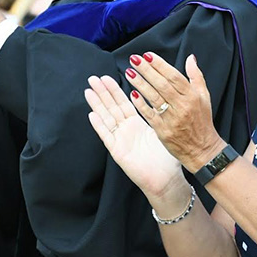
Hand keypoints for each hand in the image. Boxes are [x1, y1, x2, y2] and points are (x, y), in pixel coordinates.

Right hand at [85, 75, 184, 197]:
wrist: (166, 179)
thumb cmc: (167, 158)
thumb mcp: (162, 130)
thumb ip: (158, 114)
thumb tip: (162, 96)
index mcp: (137, 124)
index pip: (123, 103)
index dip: (115, 90)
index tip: (107, 77)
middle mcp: (126, 130)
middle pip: (112, 107)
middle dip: (102, 93)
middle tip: (93, 78)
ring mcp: (121, 140)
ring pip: (106, 118)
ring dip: (97, 105)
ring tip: (89, 91)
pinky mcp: (118, 152)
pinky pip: (108, 136)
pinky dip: (100, 125)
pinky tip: (92, 114)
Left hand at [125, 52, 226, 173]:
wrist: (203, 149)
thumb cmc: (202, 121)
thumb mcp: (205, 96)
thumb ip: (196, 76)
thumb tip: (190, 58)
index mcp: (192, 96)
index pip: (174, 76)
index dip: (160, 65)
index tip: (147, 55)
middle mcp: (183, 106)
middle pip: (162, 84)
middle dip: (147, 70)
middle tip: (134, 59)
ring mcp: (173, 119)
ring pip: (154, 98)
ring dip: (140, 84)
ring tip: (129, 73)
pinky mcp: (164, 131)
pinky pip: (150, 115)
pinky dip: (141, 105)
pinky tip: (132, 95)